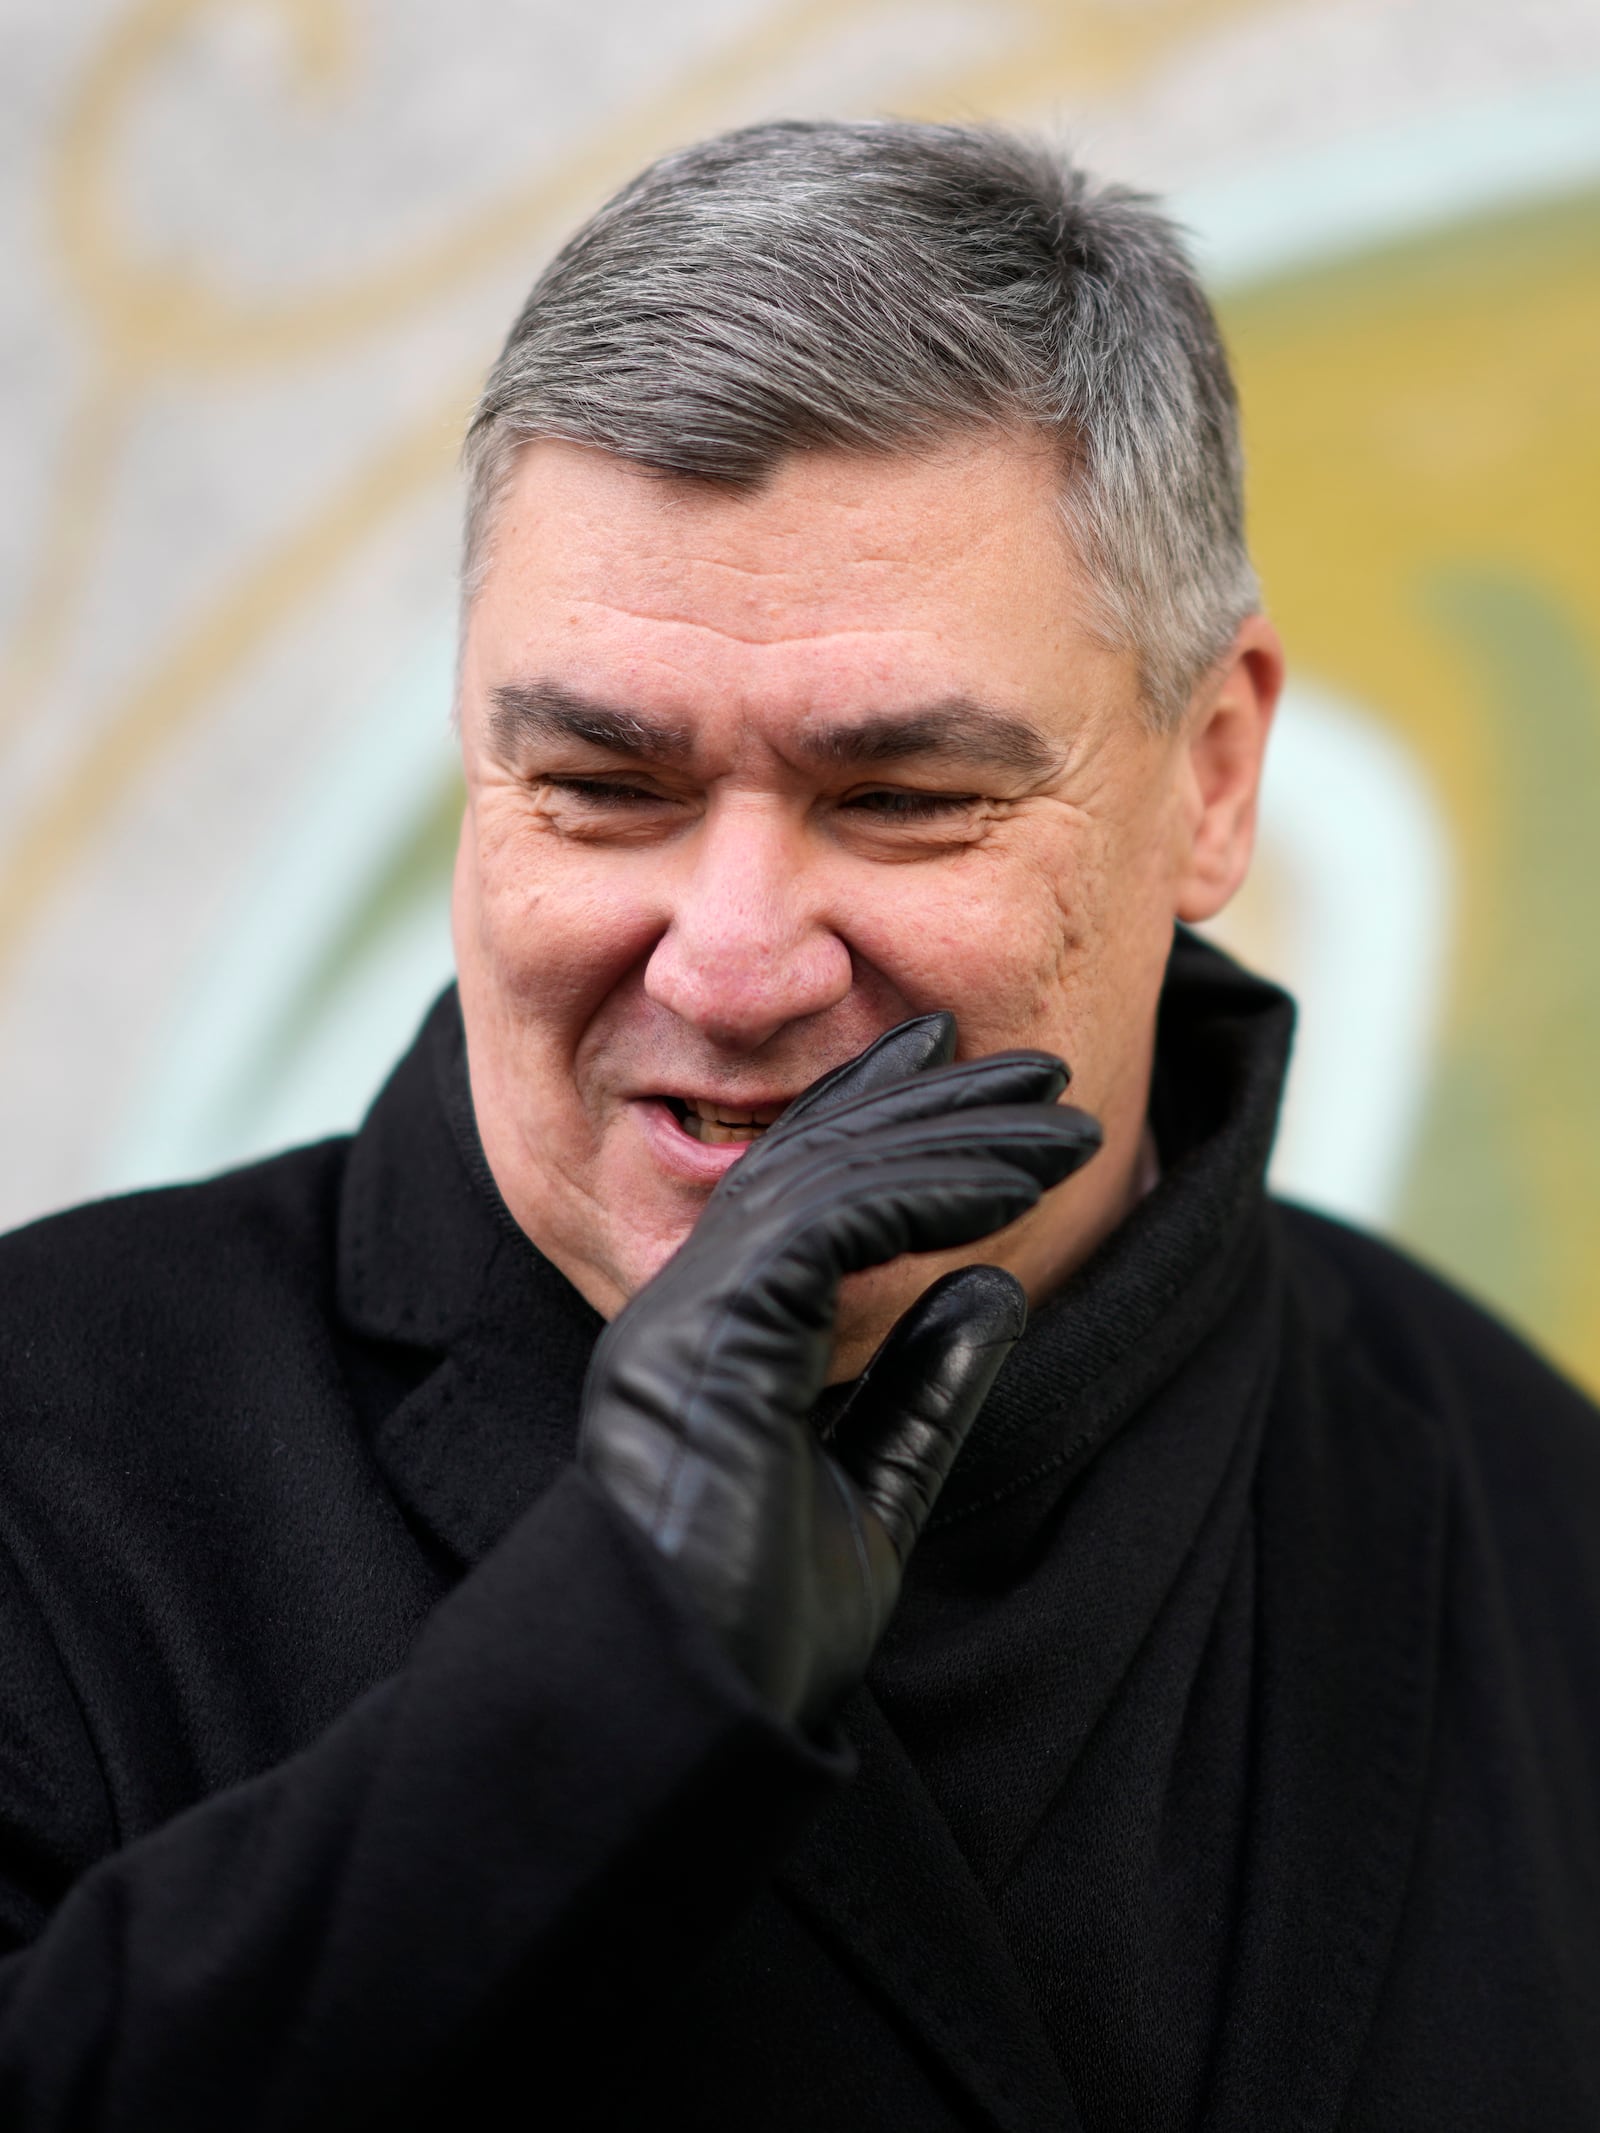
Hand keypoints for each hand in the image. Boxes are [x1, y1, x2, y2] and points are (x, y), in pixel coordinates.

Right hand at [578, 1014, 1100, 1729]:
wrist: (691, 1716)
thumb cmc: (757, 1635)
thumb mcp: (870, 1498)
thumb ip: (924, 1392)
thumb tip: (999, 1289)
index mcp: (709, 1339)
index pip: (797, 1191)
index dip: (876, 1114)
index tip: (956, 1067)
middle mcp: (684, 1306)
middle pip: (813, 1162)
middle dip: (930, 1102)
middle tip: (1038, 1071)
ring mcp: (686, 1315)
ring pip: (827, 1178)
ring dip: (952, 1135)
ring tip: (1059, 1117)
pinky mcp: (710, 1334)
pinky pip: (833, 1225)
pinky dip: (929, 1192)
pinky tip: (1014, 1187)